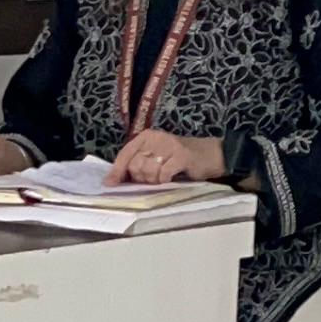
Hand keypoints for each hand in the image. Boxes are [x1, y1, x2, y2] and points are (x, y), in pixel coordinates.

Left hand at [105, 132, 228, 187]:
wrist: (211, 155)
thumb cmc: (179, 158)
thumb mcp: (155, 157)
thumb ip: (136, 164)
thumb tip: (111, 181)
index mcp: (146, 136)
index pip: (124, 154)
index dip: (116, 171)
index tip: (110, 185)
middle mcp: (156, 138)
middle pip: (135, 165)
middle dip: (141, 178)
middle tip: (153, 180)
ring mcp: (169, 145)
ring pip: (148, 171)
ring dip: (154, 181)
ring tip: (163, 178)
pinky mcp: (182, 156)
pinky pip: (164, 174)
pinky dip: (165, 180)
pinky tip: (172, 178)